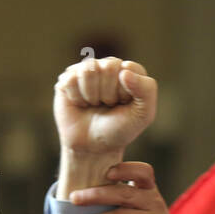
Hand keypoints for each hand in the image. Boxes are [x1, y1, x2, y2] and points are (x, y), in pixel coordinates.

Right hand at [54, 57, 157, 192]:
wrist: (94, 147)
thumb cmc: (120, 129)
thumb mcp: (143, 114)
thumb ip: (147, 90)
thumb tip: (124, 71)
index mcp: (130, 72)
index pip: (129, 68)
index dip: (126, 91)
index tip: (124, 104)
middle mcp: (108, 66)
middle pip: (108, 66)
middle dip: (109, 93)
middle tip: (108, 105)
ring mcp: (86, 71)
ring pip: (88, 70)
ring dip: (92, 95)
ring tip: (94, 104)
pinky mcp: (68, 78)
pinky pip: (71, 79)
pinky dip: (77, 98)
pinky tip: (81, 104)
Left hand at [67, 162, 202, 213]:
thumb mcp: (144, 205)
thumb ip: (123, 194)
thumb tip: (83, 186)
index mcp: (151, 190)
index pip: (144, 172)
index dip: (126, 170)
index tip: (106, 173)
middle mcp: (154, 204)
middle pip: (125, 195)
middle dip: (96, 196)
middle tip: (74, 199)